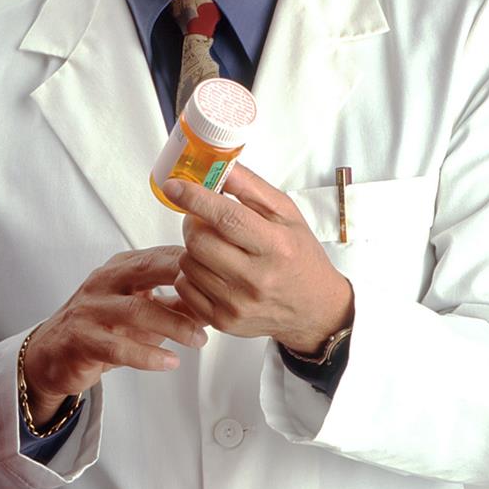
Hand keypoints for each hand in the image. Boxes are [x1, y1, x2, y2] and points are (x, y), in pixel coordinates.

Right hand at [22, 247, 207, 424]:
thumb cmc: (100, 325)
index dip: (193, 262)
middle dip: (185, 281)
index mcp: (120, 268)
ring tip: (200, 340)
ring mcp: (91, 309)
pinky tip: (169, 362)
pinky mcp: (82, 339)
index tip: (222, 272)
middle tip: (217, 297)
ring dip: (173, 325)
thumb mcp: (139, 307)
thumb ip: (174, 302)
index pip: (159, 255)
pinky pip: (117, 346)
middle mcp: (104, 282)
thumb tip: (215, 298)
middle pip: (147, 271)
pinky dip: (147, 355)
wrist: (52, 353)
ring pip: (136, 310)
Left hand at [161, 166, 353, 354]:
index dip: (195, 198)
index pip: (226, 218)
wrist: (314, 308)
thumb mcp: (287, 215)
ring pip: (188, 263)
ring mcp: (238, 303)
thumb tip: (220, 166)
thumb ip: (252, 187)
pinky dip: (191, 273)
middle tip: (204, 219)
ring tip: (215, 246)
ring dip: (193, 248)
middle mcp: (257, 278)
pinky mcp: (223, 321)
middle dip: (193, 223)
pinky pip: (185, 287)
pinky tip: (211, 269)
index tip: (175, 186)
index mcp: (276, 247)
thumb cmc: (300, 257)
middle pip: (199, 241)